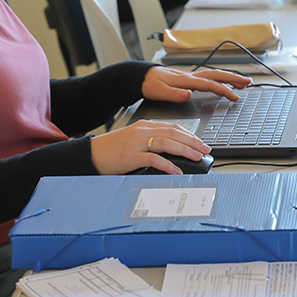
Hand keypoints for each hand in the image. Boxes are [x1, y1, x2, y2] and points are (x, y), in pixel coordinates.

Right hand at [89, 119, 211, 174]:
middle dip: (192, 142)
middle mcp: (141, 132)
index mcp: (144, 126)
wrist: (90, 154)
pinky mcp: (129, 157)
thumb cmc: (112, 150)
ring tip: (197, 157)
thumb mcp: (134, 141)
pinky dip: (167, 164)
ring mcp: (135, 143)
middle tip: (206, 150)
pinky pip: (153, 159)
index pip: (173, 127)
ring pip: (166, 143)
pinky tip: (177, 170)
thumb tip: (174, 153)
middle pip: (173, 133)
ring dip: (185, 150)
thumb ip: (152, 143)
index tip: (201, 143)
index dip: (190, 135)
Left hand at [141, 66, 249, 103]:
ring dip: (228, 77)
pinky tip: (222, 82)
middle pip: (216, 75)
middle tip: (247, 82)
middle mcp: (191, 76)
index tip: (234, 96)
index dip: (224, 90)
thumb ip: (175, 94)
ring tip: (241, 82)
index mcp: (186, 80)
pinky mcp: (188, 79)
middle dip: (233, 78)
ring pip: (214, 75)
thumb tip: (189, 94)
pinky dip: (219, 79)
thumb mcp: (159, 91)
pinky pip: (208, 78)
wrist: (141, 77)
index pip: (210, 84)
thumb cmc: (149, 84)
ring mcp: (190, 76)